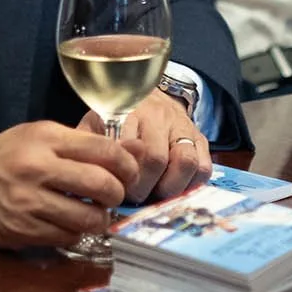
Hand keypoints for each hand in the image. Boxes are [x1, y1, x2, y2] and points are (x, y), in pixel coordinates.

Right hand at [0, 121, 139, 248]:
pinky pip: (68, 237)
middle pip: (101, 185)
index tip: (129, 173)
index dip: (127, 164)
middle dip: (117, 193)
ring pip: (87, 217)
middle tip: (113, 195)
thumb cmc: (6, 156)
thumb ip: (87, 143)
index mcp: (45, 138)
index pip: (104, 150)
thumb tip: (136, 151)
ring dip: (100, 218)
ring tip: (94, 211)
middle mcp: (37, 168)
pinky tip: (71, 222)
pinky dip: (77, 232)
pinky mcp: (23, 231)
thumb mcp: (42, 136)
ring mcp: (28, 202)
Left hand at [81, 90, 211, 203]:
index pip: (131, 149)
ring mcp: (183, 128)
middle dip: (144, 187)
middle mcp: (159, 117)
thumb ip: (92, 144)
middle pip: (157, 159)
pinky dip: (190, 185)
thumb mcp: (98, 122)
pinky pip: (204, 168)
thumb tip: (87, 172)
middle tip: (133, 197)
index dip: (124, 176)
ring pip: (187, 163)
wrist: (152, 95)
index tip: (116, 188)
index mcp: (130, 112)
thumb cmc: (120, 116)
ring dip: (170, 188)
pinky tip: (174, 188)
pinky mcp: (200, 139)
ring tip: (156, 195)